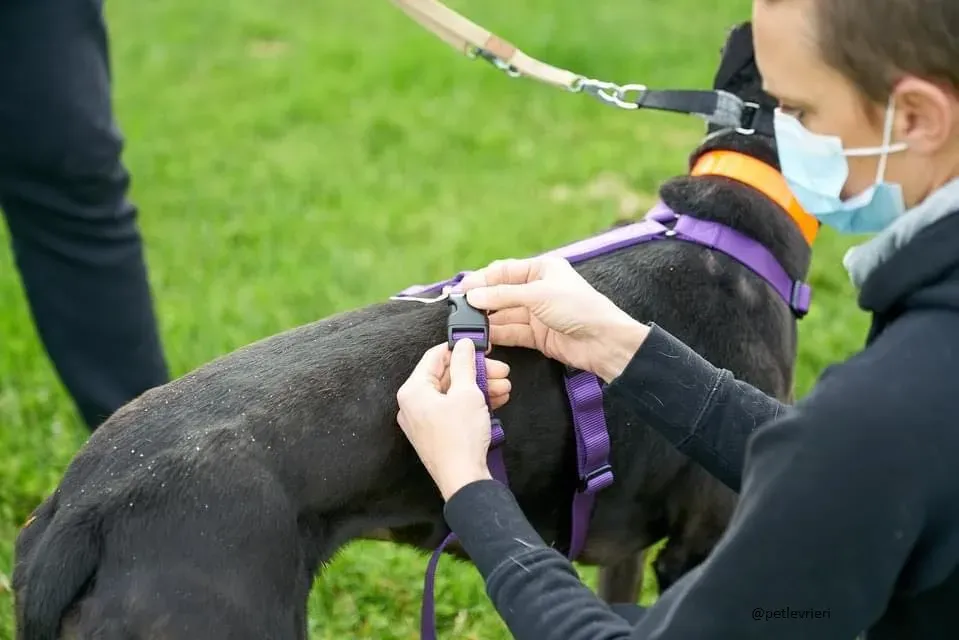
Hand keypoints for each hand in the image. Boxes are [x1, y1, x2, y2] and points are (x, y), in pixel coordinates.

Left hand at [396, 339, 511, 500]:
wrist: (463, 480)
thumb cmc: (460, 439)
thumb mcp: (467, 393)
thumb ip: (465, 364)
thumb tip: (463, 344)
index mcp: (413, 391)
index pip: (435, 356)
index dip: (460, 348)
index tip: (479, 346)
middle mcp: (414, 405)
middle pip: (448, 376)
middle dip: (477, 371)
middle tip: (499, 369)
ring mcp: (424, 421)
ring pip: (454, 393)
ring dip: (480, 387)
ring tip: (503, 386)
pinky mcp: (437, 433)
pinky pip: (455, 409)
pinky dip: (474, 403)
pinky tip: (496, 400)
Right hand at [456, 257, 649, 381]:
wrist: (604, 341)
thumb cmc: (578, 308)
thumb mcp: (538, 295)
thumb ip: (502, 295)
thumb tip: (472, 295)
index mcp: (542, 269)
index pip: (504, 272)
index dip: (481, 280)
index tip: (460, 290)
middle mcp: (538, 289)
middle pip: (501, 294)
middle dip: (481, 302)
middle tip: (458, 310)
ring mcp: (537, 313)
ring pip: (504, 315)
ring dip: (487, 321)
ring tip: (466, 326)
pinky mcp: (537, 335)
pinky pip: (511, 332)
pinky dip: (497, 335)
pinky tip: (482, 337)